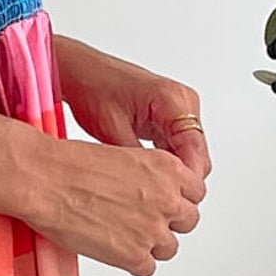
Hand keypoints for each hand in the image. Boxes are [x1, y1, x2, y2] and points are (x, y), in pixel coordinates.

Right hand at [31, 130, 202, 275]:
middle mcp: (167, 199)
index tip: (166, 203)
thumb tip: (151, 193)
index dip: (178, 199)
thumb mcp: (123, 155)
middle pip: (188, 221)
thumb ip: (148, 178)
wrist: (45, 181)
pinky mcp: (135, 255)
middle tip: (144, 221)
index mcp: (167, 169)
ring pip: (170, 248)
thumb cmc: (71, 165)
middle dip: (168, 223)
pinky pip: (147, 268)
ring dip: (150, 245)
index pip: (196, 192)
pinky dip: (132, 263)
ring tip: (123, 236)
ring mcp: (153, 229)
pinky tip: (113, 249)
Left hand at [53, 34, 211, 189]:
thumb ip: (140, 164)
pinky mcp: (167, 116)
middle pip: (196, 156)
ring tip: (148, 192)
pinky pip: (175, 147)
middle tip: (157, 204)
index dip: (185, 182)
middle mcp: (183, 102)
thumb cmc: (91, 87)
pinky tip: (145, 176)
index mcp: (175, 100)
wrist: (78, 71)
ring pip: (187, 154)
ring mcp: (178, 109)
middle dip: (180, 181)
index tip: (171, 202)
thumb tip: (152, 193)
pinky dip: (164, 163)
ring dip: (172, 173)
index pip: (195, 152)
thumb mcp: (113, 132)